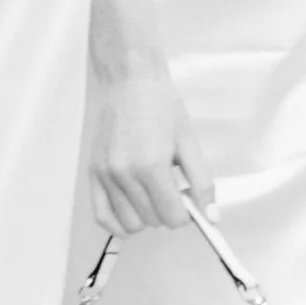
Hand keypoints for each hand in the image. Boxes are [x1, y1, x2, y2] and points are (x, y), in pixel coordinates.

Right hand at [88, 64, 215, 232]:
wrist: (131, 82)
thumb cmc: (162, 107)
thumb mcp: (191, 143)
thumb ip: (203, 182)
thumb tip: (212, 215)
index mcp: (151, 166)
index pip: (172, 217)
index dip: (188, 215)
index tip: (191, 202)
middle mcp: (124, 174)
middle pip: (152, 221)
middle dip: (169, 212)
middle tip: (175, 191)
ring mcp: (105, 175)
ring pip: (129, 223)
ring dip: (146, 216)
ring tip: (154, 193)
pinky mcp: (93, 173)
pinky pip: (102, 216)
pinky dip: (119, 222)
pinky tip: (134, 209)